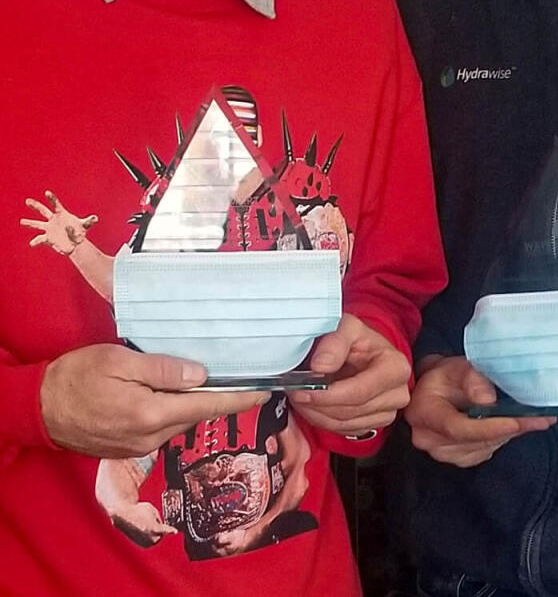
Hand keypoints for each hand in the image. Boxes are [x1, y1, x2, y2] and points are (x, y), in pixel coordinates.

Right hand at [22, 191, 97, 254]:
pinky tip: (32, 243)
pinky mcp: (47, 238)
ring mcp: (49, 229)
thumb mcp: (85, 225)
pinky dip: (36, 242)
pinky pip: (40, 239)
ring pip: (37, 224)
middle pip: (43, 211)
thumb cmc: (79, 231)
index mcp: (61, 214)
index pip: (55, 204)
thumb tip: (95, 218)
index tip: (46, 192)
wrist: (75, 243)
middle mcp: (53, 220)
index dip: (51, 198)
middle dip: (36, 206)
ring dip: (30, 223)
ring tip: (22, 221)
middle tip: (27, 200)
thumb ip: (90, 221)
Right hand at [41, 344, 269, 456]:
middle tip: (241, 377)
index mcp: (150, 413)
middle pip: (197, 415)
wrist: (37, 409)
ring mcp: (138, 447)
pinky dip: (173, 414)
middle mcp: (149, 436)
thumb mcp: (119, 360)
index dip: (240, 398)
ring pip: (180, 423)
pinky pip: (162, 430)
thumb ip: (163, 369)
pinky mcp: (129, 450)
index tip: (266, 391)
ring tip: (206, 383)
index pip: (207, 406)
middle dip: (219, 398)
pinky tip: (171, 397)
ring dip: (194, 406)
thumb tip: (201, 375)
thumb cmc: (75, 378)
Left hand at [289, 313, 410, 434]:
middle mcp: (397, 393)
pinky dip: (323, 420)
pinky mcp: (375, 423)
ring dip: (316, 413)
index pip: (359, 392)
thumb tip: (321, 366)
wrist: (363, 351)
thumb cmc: (358, 339)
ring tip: (301, 396)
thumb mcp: (347, 328)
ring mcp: (388, 411)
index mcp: (396, 368)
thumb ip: (335, 342)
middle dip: (317, 404)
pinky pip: (343, 430)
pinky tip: (314, 404)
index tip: (303, 390)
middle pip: (350, 411)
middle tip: (295, 391)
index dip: (328, 395)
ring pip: (343, 424)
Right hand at [406, 355, 554, 466]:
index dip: (489, 427)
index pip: (457, 428)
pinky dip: (503, 438)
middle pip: (475, 440)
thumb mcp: (457, 367)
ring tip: (536, 420)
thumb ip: (472, 379)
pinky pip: (485, 451)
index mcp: (424, 414)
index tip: (516, 422)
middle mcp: (429, 439)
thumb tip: (488, 400)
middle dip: (510, 429)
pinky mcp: (458, 457)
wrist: (435, 390)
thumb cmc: (446, 376)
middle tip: (541, 419)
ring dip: (510, 434)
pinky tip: (518, 426)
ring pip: (484, 447)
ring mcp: (443, 452)